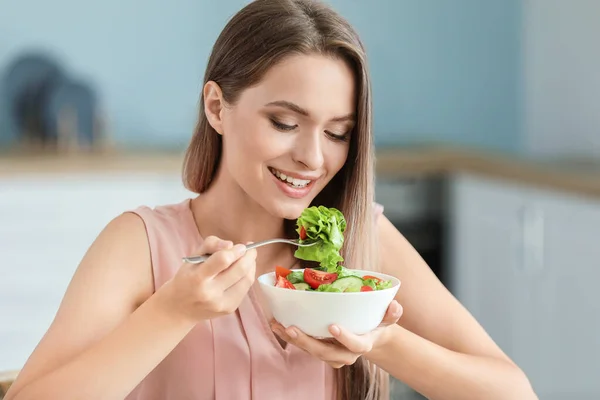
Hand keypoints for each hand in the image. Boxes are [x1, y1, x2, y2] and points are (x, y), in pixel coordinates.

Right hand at [158, 236, 256, 322]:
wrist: (179, 309)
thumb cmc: (186, 278)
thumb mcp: (192, 257)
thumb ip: (210, 244)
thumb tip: (231, 245)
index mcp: (198, 278)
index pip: (223, 260)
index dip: (236, 251)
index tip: (241, 245)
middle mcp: (210, 293)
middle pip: (239, 270)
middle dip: (250, 256)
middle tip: (250, 249)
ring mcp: (221, 303)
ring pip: (246, 279)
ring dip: (251, 266)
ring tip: (248, 258)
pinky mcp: (229, 309)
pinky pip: (245, 289)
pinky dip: (247, 277)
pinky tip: (242, 272)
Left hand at [270, 300, 402, 368]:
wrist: (370, 337)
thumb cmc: (377, 323)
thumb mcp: (388, 318)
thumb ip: (392, 312)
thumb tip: (394, 305)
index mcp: (363, 344)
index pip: (356, 346)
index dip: (345, 338)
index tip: (333, 326)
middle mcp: (344, 354)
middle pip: (325, 352)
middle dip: (307, 342)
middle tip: (292, 328)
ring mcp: (330, 354)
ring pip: (310, 350)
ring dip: (293, 339)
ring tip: (278, 325)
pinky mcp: (319, 349)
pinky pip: (303, 345)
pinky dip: (289, 335)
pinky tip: (277, 323)